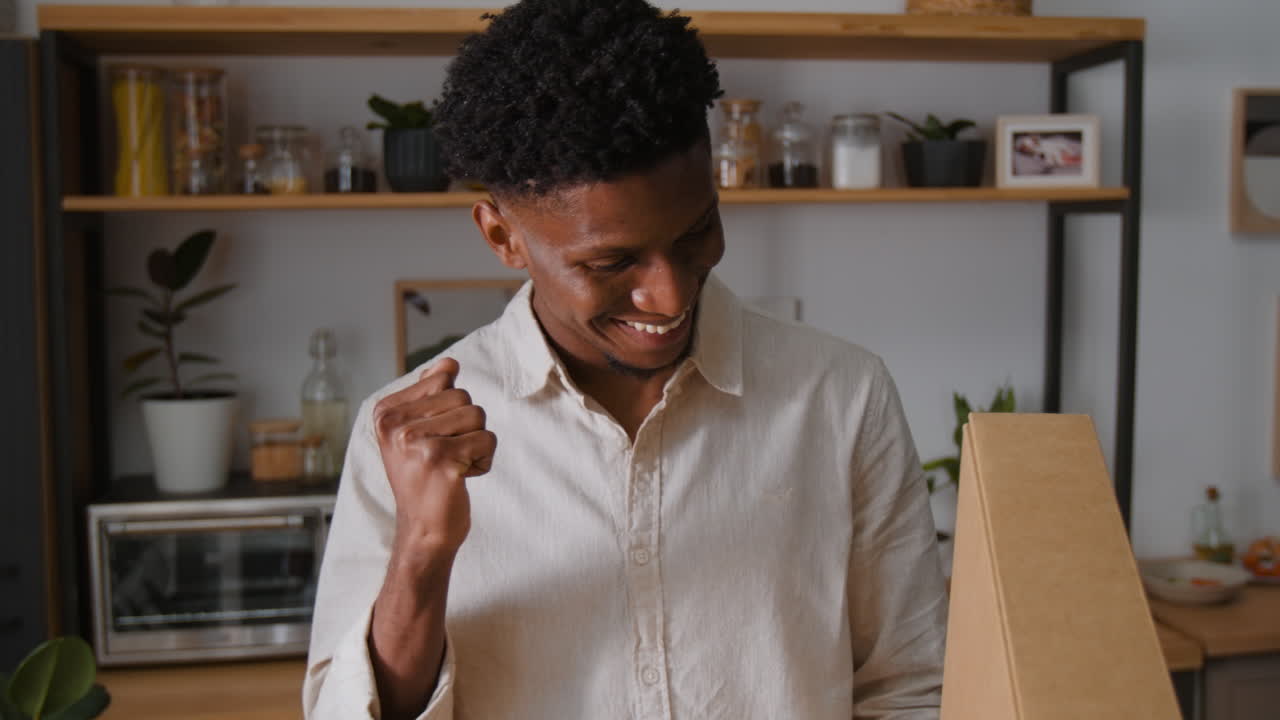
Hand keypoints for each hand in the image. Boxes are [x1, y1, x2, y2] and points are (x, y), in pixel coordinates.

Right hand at [373, 357, 496, 562]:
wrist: (423, 531)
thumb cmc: (425, 479)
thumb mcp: (417, 432)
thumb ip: (431, 394)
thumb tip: (449, 362)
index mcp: (385, 412)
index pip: (443, 378)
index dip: (451, 409)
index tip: (432, 438)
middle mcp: (395, 424)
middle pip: (463, 396)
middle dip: (467, 427)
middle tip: (445, 457)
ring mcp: (415, 441)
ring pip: (478, 415)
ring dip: (476, 443)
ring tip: (452, 466)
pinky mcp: (440, 458)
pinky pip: (487, 439)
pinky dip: (483, 460)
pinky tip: (461, 478)